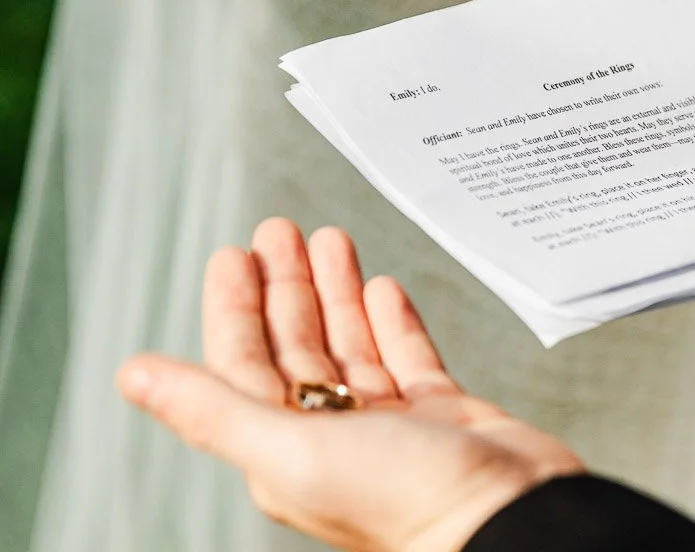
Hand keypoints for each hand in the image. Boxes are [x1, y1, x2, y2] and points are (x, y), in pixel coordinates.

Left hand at [116, 218, 583, 551]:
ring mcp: (391, 424)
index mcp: (288, 449)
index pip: (245, 364)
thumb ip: (213, 409)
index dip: (235, 307)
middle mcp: (334, 436)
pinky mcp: (441, 414)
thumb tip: (133, 375)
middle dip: (287, 285)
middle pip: (299, 346)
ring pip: (352, 344)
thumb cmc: (406, 502)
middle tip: (279, 229)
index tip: (232, 254)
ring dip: (337, 291)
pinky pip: (408, 356)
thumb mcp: (293, 450)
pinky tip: (382, 289)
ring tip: (331, 241)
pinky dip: (392, 321)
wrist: (509, 517)